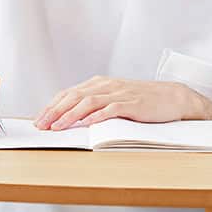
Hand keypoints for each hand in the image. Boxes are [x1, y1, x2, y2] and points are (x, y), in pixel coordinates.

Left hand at [34, 76, 206, 129]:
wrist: (172, 97)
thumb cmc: (143, 101)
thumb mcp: (115, 98)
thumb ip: (95, 104)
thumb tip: (71, 119)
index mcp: (99, 84)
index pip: (69, 93)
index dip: (52, 106)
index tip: (39, 119)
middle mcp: (106, 86)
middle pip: (74, 96)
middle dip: (54, 111)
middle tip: (41, 125)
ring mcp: (119, 93)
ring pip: (88, 101)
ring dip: (70, 115)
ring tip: (57, 127)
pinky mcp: (132, 103)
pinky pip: (111, 108)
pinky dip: (96, 116)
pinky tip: (86, 124)